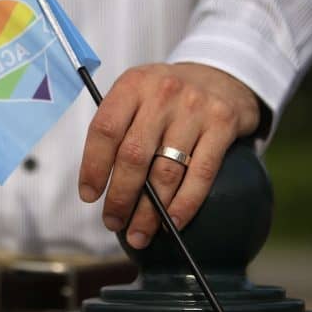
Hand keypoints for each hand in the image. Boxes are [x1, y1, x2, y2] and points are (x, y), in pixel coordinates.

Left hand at [78, 62, 260, 248]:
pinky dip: (185, 205)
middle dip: (120, 197)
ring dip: (150, 211)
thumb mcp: (137, 95)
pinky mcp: (223, 124)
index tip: (89, 196)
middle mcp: (163, 93)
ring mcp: (195, 108)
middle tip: (113, 222)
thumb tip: (99, 185)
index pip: (105, 129)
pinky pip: (201, 174)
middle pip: (133, 156)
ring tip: (139, 233)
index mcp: (133, 85)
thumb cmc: (166, 98)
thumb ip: (118, 128)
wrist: (219, 77)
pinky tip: (172, 223)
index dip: (93, 167)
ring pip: (166, 171)